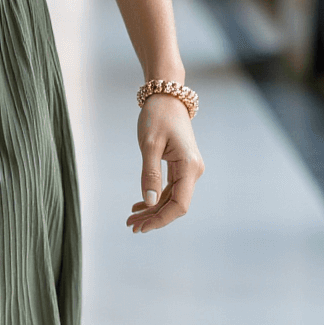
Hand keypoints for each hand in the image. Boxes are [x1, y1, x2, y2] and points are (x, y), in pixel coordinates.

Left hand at [126, 94, 203, 233]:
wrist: (166, 97)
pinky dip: (156, 198)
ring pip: (172, 198)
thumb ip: (150, 174)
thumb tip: (150, 202)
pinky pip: (171, 189)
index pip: (179, 204)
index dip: (161, 219)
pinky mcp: (182, 166)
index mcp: (189, 167)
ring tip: (131, 218)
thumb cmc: (157, 116)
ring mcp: (189, 169)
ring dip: (153, 210)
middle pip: (175, 204)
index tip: (141, 227)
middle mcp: (193, 170)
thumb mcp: (149, 145)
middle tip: (130, 226)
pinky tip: (140, 205)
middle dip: (154, 218)